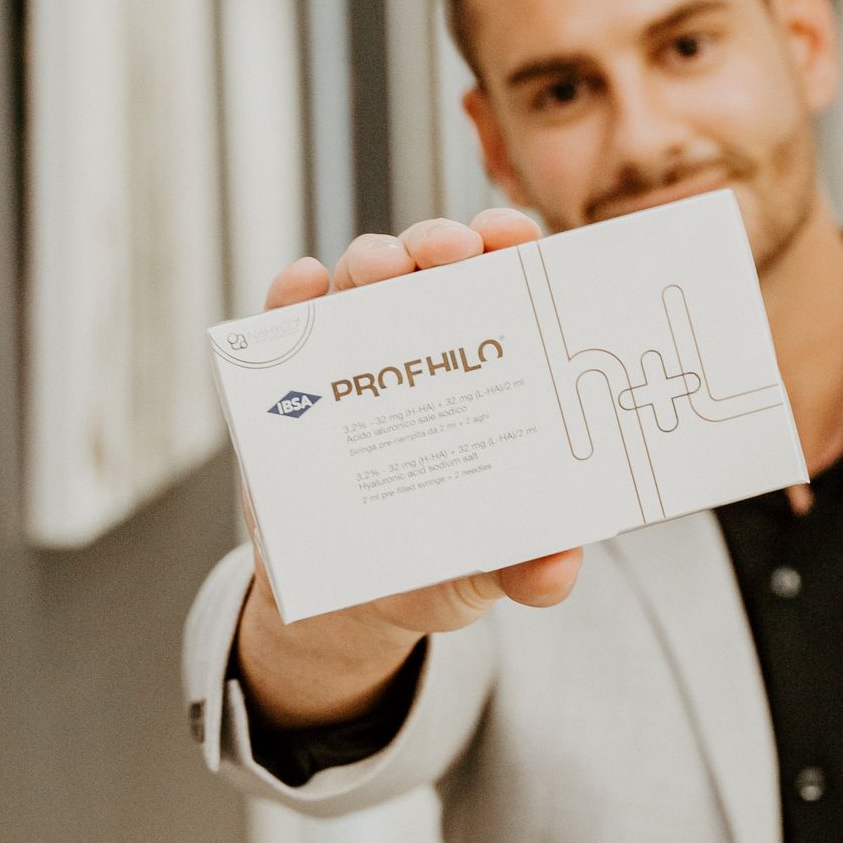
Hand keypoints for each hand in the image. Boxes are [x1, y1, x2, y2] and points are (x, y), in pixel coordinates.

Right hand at [236, 211, 581, 726]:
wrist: (355, 606)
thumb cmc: (444, 561)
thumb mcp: (496, 569)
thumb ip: (533, 571)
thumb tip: (558, 568)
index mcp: (484, 370)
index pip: (503, 287)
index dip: (509, 249)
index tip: (517, 237)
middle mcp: (421, 350)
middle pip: (430, 271)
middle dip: (440, 244)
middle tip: (451, 251)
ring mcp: (352, 363)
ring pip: (359, 286)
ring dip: (372, 261)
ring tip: (382, 268)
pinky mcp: (288, 391)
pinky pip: (284, 329)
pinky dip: (291, 298)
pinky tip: (303, 285)